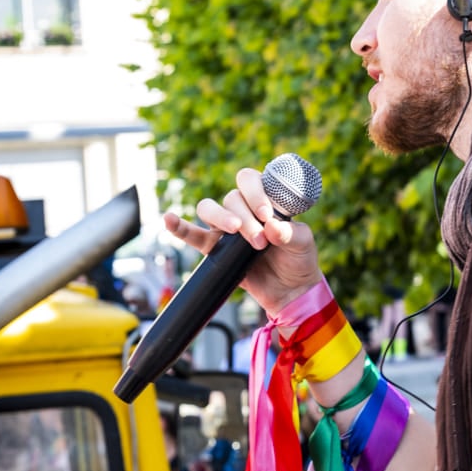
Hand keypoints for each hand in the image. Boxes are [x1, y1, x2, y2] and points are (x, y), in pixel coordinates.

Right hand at [162, 166, 322, 315]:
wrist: (291, 290)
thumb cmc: (299, 259)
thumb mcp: (303, 243)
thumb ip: (290, 233)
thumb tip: (273, 228)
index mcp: (265, 199)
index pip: (251, 180)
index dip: (256, 193)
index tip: (267, 216)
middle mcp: (244, 209)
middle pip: (232, 197)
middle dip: (246, 216)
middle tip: (261, 240)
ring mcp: (226, 228)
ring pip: (209, 208)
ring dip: (221, 217)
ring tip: (236, 232)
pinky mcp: (214, 249)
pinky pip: (191, 235)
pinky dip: (179, 227)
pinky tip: (168, 219)